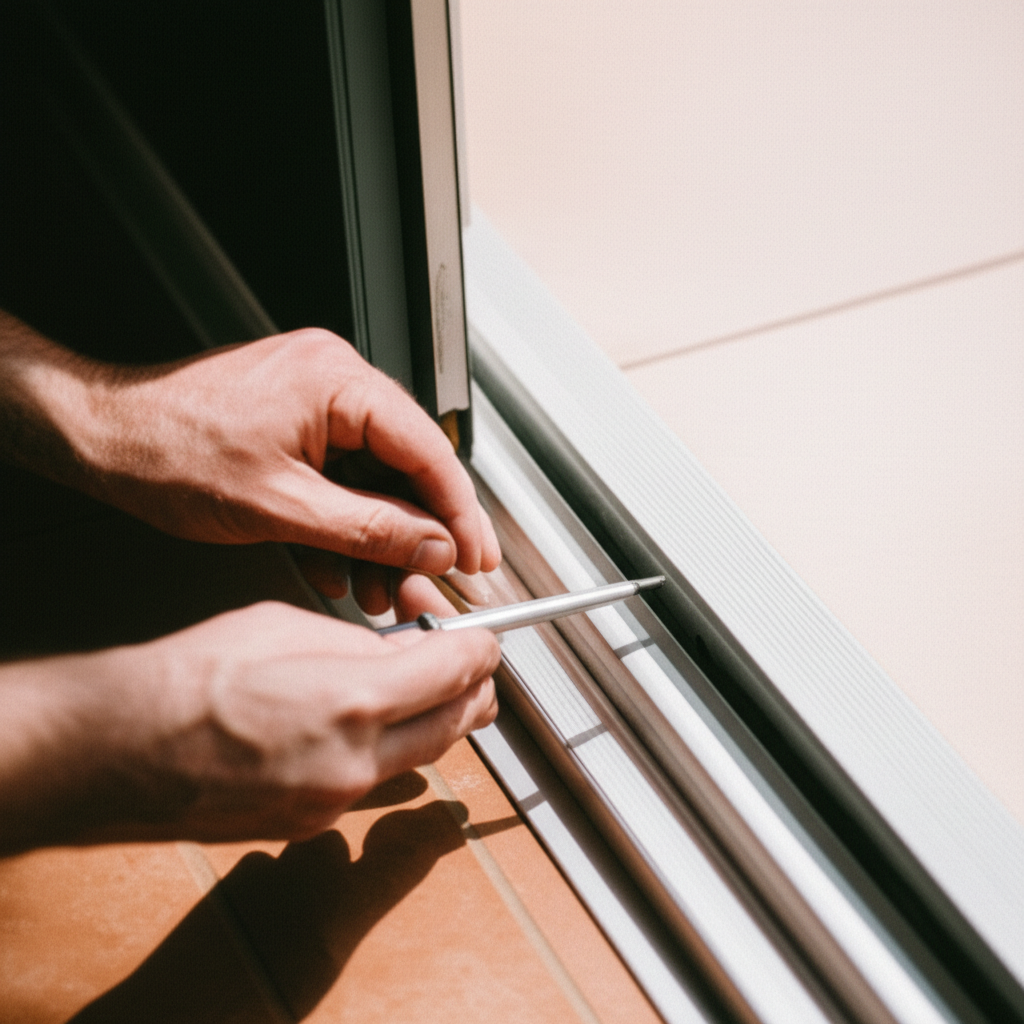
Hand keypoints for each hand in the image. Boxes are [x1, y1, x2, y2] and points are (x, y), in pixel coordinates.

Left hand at [0, 316, 500, 607]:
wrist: (99, 437)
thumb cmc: (166, 451)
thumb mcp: (281, 506)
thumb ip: (369, 529)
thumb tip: (431, 545)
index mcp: (339, 382)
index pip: (430, 450)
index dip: (461, 512)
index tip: (479, 556)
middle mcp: (335, 382)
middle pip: (407, 467)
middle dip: (417, 535)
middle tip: (433, 584)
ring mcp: (316, 402)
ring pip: (376, 479)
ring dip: (380, 539)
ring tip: (380, 590)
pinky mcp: (298, 425)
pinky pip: (342, 479)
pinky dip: (345, 525)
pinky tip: (340, 568)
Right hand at [0, 601, 499, 851]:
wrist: (116, 749)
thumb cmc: (188, 678)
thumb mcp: (286, 625)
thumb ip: (356, 642)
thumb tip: (396, 650)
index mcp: (356, 699)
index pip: (456, 671)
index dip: (480, 650)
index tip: (484, 641)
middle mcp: (355, 762)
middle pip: (453, 726)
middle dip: (474, 692)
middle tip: (476, 669)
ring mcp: (332, 803)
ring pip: (417, 761)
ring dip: (435, 724)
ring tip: (430, 693)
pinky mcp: (306, 826)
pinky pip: (370, 787)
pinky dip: (386, 754)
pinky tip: (368, 729)